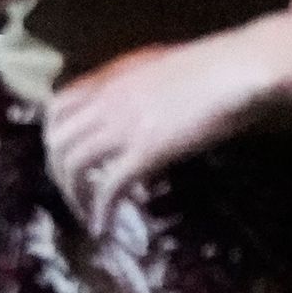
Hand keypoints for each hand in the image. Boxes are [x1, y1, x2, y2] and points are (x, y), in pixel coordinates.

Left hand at [41, 23, 282, 218]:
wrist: (237, 69)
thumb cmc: (214, 65)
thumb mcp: (162, 70)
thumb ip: (140, 88)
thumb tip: (140, 109)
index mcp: (111, 79)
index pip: (58, 106)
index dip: (54, 136)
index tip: (65, 157)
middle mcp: (107, 101)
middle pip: (58, 140)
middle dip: (59, 172)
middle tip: (75, 194)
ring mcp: (123, 126)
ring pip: (73, 164)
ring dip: (75, 195)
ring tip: (87, 215)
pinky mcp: (145, 151)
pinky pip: (109, 186)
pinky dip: (101, 210)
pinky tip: (103, 227)